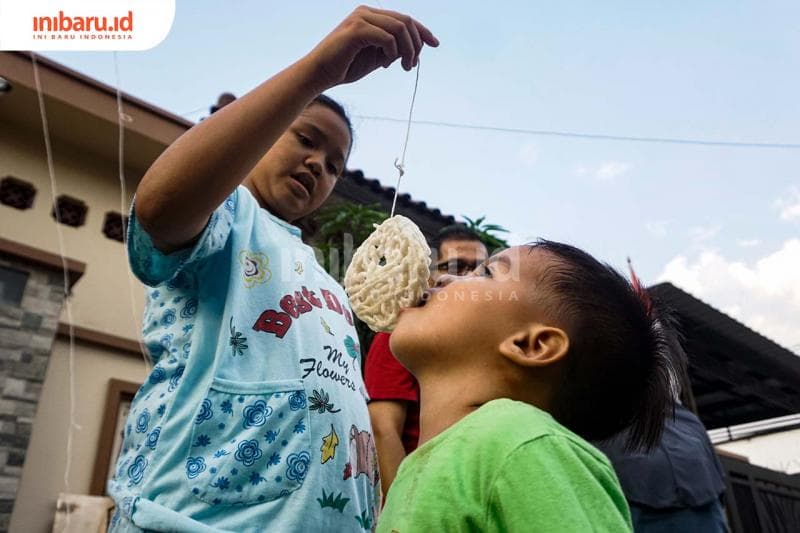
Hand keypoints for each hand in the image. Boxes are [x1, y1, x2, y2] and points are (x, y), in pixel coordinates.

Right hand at [306, 5, 438, 88]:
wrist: (320, 74)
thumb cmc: (346, 67)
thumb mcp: (377, 58)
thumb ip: (394, 50)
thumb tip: (416, 49)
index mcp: (371, 15)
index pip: (404, 18)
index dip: (422, 31)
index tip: (435, 44)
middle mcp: (367, 12)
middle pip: (406, 21)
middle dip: (416, 44)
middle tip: (412, 65)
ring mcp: (361, 18)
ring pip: (400, 28)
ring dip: (407, 50)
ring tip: (405, 66)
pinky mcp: (356, 29)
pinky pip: (387, 37)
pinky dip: (392, 52)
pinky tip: (386, 64)